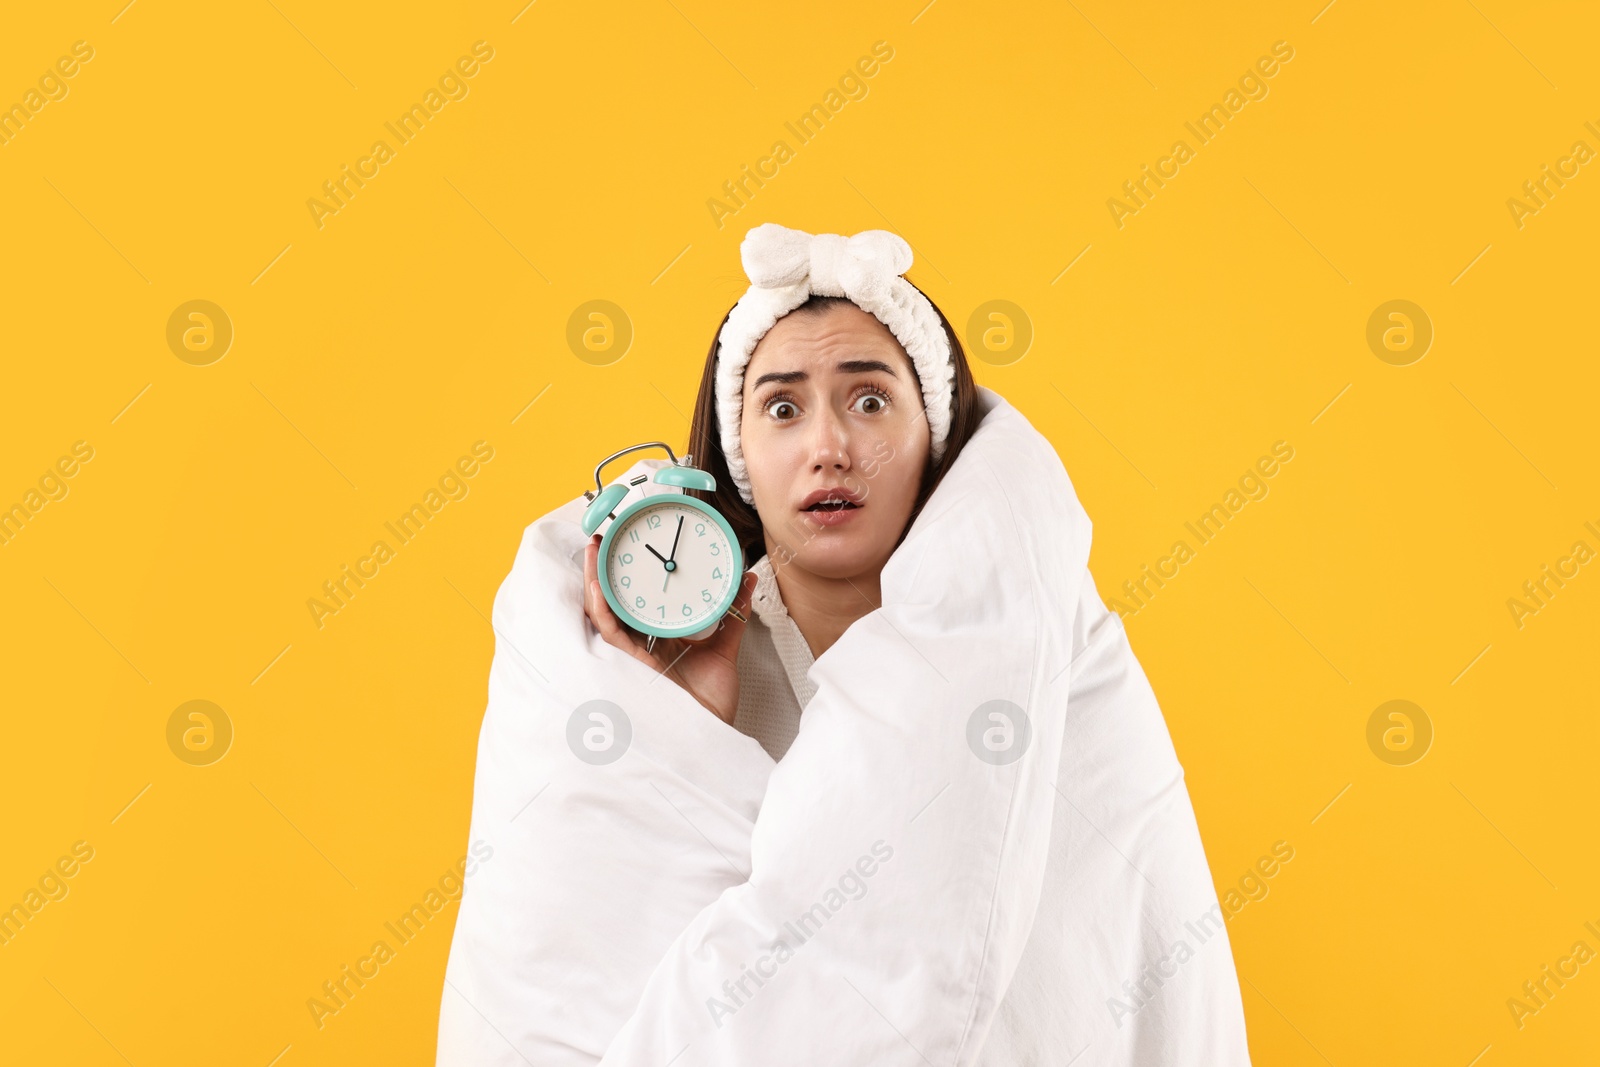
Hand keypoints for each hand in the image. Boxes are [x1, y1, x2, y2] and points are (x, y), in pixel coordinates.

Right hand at [583, 533, 758, 726]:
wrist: (714, 733)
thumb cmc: (711, 702)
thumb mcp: (724, 648)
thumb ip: (734, 613)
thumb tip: (746, 579)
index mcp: (657, 639)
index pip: (634, 601)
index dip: (625, 574)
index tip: (626, 545)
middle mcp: (639, 645)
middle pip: (613, 602)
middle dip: (601, 571)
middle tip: (599, 539)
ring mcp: (631, 655)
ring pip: (603, 613)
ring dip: (594, 580)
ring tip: (592, 550)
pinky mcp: (629, 665)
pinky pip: (610, 633)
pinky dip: (601, 608)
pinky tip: (597, 586)